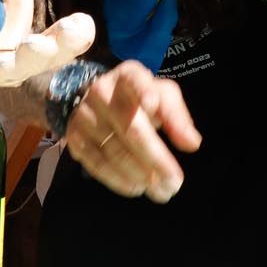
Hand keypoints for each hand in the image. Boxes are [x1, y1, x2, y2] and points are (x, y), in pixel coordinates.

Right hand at [61, 61, 199, 203]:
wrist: (95, 100)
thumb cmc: (138, 98)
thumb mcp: (162, 96)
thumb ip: (177, 116)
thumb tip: (192, 143)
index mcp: (128, 75)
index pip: (135, 81)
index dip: (143, 91)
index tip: (152, 105)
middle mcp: (102, 91)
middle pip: (131, 128)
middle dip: (156, 159)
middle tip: (174, 183)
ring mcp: (85, 114)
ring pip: (114, 150)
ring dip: (140, 174)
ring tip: (159, 191)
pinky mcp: (74, 136)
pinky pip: (96, 163)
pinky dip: (118, 180)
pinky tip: (136, 188)